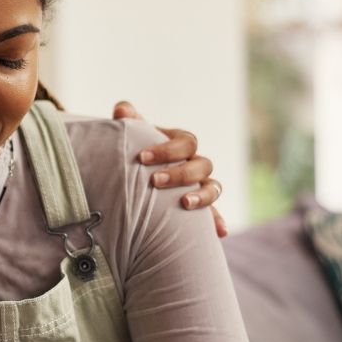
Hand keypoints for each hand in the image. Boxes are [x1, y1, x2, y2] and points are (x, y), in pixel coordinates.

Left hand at [113, 101, 226, 237]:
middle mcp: (194, 163)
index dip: (167, 149)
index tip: (142, 157)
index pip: (186, 142)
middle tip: (155, 181)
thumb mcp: (130, 136)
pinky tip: (219, 232)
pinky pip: (215, 214)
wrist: (136, 174)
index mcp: (181, 144)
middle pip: (202, 164)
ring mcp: (200, 185)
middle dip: (180, 173)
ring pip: (213, 187)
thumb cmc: (134, 151)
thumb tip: (121, 110)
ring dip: (203, 196)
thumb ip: (127, 121)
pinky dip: (218, 221)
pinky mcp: (200, 207)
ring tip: (185, 203)